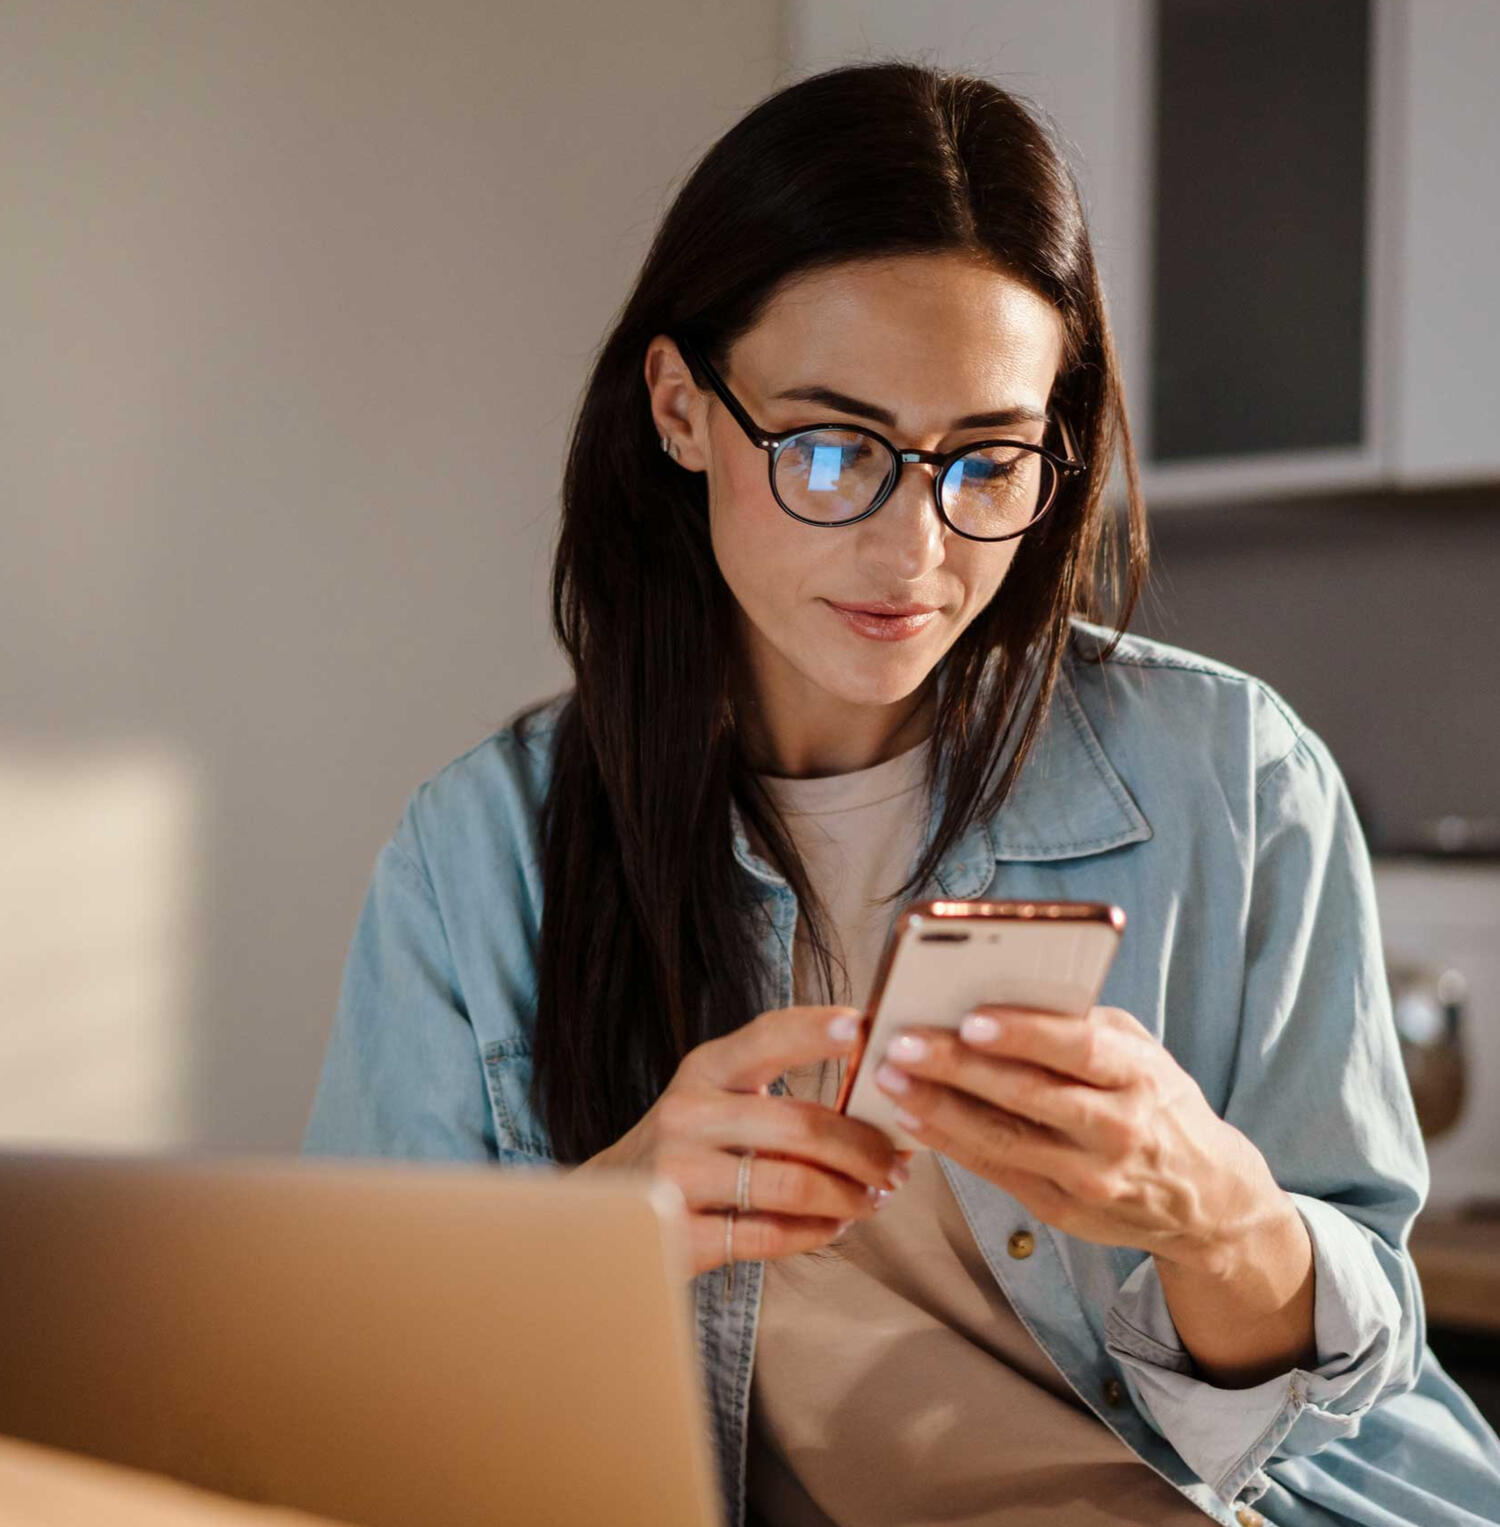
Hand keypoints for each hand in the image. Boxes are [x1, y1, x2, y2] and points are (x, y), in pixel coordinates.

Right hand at [576, 1005, 912, 1278]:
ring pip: (792, 1186)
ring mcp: (677, 1177)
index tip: (866, 1029)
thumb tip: (877, 1092)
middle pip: (799, 1126)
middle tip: (897, 1164)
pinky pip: (768, 1236)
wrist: (604, 1208)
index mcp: (703, 1069)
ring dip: (849, 1196)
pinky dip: (815, 1233)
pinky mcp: (678, 1235)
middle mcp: (686, 1115)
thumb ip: (775, 1089)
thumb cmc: (687, 1146)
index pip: (768, 1036)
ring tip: (873, 1198)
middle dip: (864, 1148)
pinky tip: (833, 1226)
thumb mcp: (714, 1097)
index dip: (819, 1031)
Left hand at [871, 1004, 1290, 1273]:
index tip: (970, 1018)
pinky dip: (949, 1144)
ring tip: (890, 1078)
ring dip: (938, 1108)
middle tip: (901, 1043)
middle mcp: (1118, 1129)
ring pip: (1003, 1140)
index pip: (1079, 1048)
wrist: (1205, 1197)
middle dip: (957, 1068)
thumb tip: (1001, 989)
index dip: (1024, 1034)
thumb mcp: (1140, 1050)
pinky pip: (996, 1172)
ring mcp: (1089, 1177)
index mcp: (1139, 1073)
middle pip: (1028, 1095)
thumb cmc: (1156, 1099)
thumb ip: (1081, 1024)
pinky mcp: (1063, 1211)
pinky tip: (910, 1118)